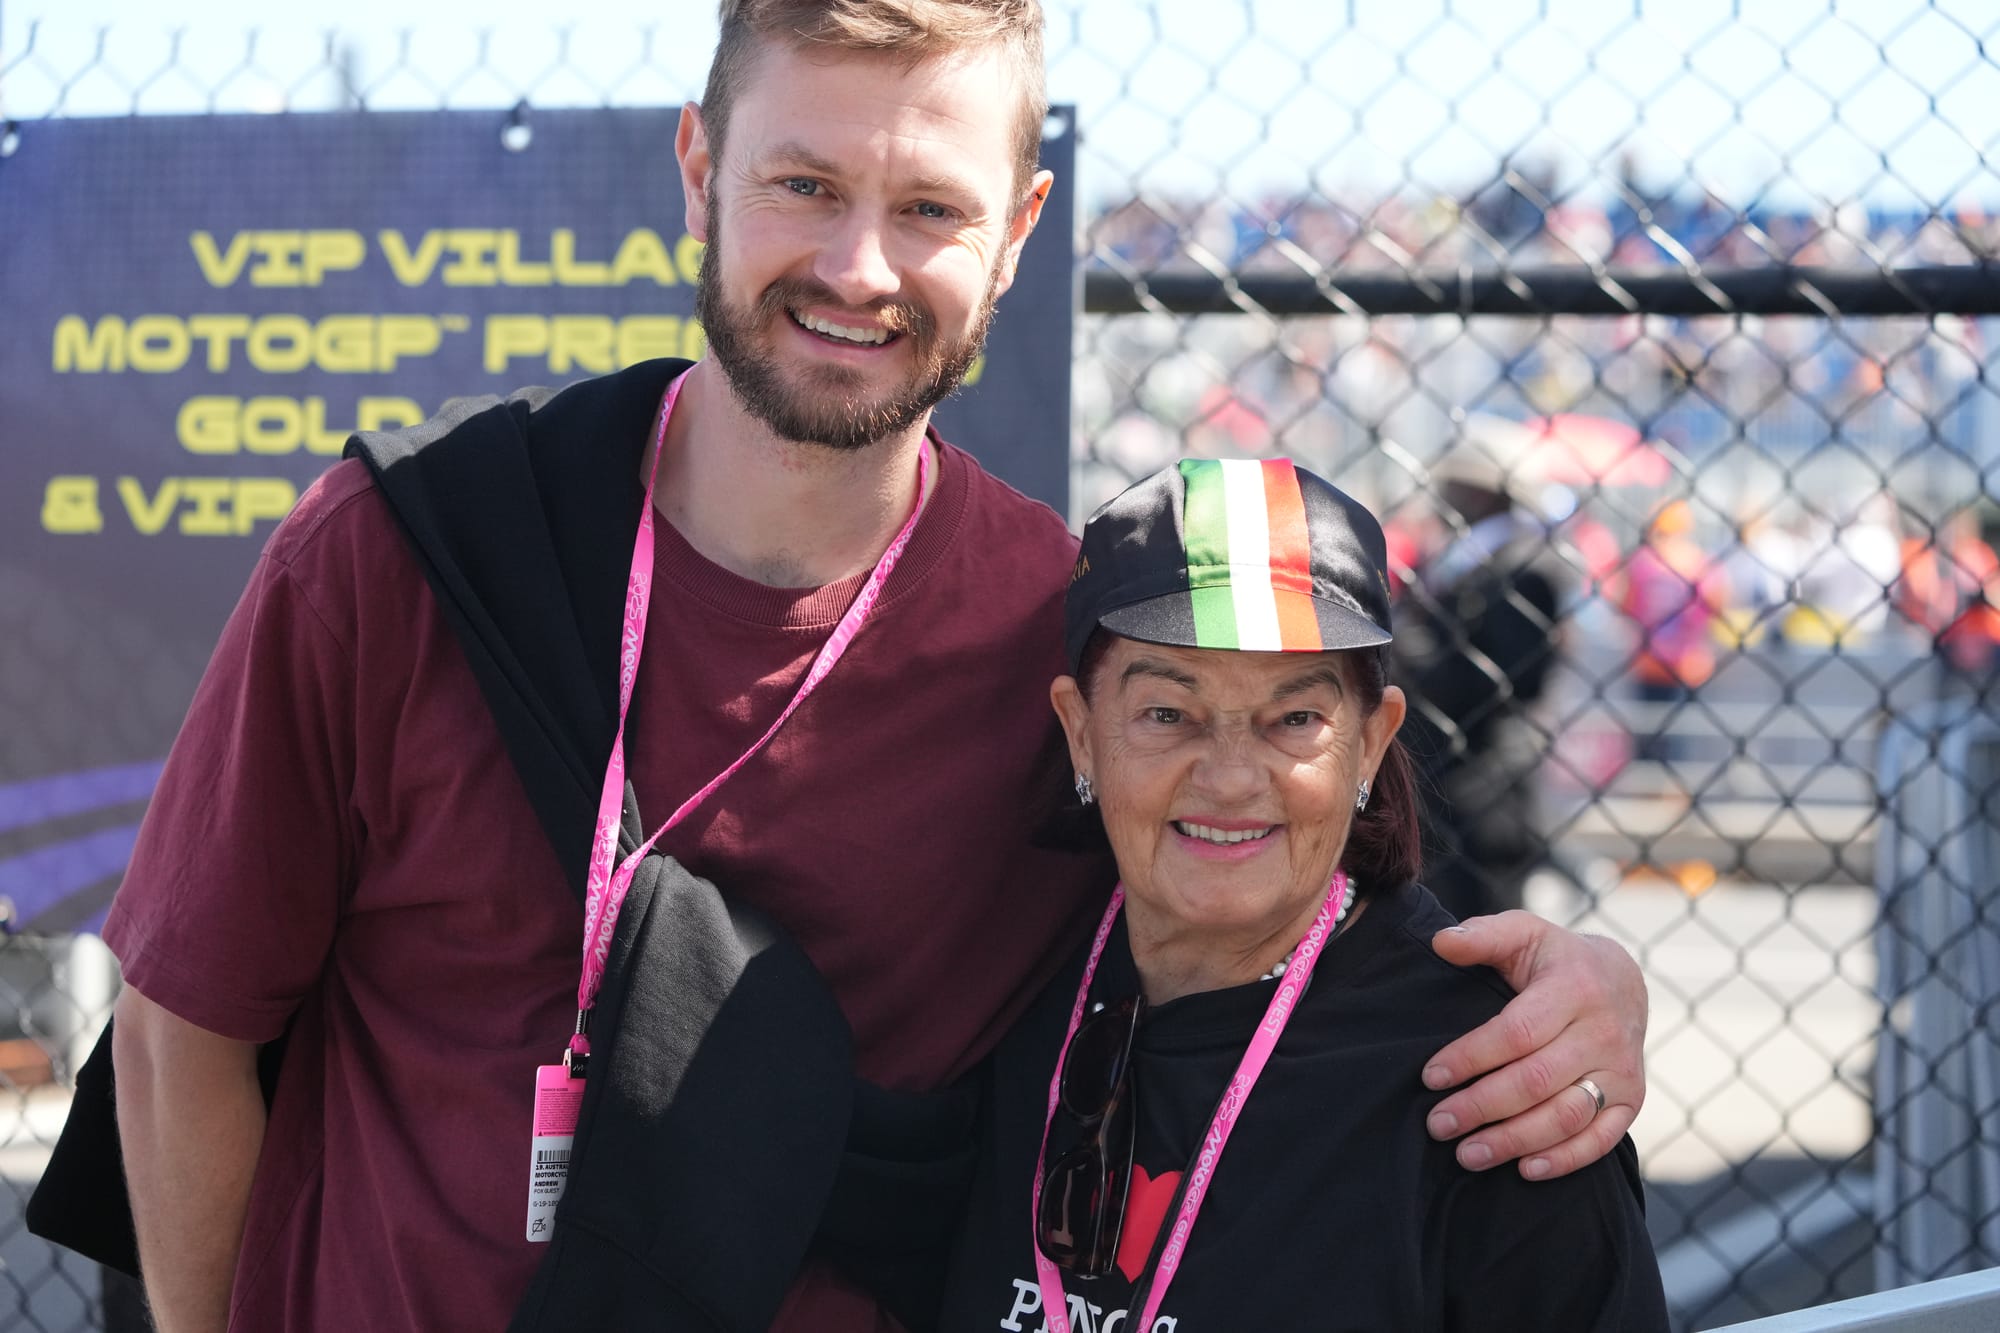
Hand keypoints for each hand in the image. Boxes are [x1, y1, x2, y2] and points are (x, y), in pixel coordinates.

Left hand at [1421, 911, 1646, 1180]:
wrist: (1623, 981)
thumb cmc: (1555, 960)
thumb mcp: (1523, 934)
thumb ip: (1482, 936)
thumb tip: (1441, 942)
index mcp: (1574, 988)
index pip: (1516, 1033)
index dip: (1471, 1057)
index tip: (1431, 1077)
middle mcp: (1604, 1032)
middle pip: (1536, 1081)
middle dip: (1481, 1107)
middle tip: (1438, 1125)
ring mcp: (1622, 1070)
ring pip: (1566, 1116)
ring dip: (1514, 1141)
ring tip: (1467, 1155)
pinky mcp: (1632, 1100)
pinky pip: (1600, 1139)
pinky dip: (1563, 1160)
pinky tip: (1523, 1169)